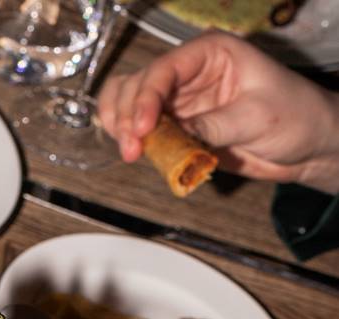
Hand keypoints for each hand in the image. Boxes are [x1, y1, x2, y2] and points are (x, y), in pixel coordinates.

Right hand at [99, 32, 338, 192]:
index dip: (146, 98)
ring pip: (129, 105)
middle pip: (136, 85)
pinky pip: (143, 134)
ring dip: (121, 128)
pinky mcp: (178, 130)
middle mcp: (189, 74)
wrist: (306, 145)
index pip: (164, 70)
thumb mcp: (256, 117)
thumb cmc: (294, 116)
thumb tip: (174, 137)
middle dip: (126, 116)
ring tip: (132, 153)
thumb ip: (212, 126)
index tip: (141, 129)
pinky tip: (140, 155)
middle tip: (132, 149)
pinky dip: (134, 143)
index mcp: (210, 53)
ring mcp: (180, 103)